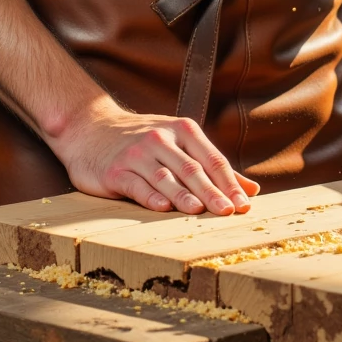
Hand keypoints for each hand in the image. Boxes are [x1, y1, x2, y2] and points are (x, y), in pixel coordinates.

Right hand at [52, 100, 258, 215]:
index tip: (243, 204)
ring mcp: (137, 153)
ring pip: (165, 177)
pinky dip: (149, 196)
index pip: (211, 158)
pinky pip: (135, 184)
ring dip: (183, 195)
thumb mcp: (179, 144)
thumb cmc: (143, 141)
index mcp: (182, 130)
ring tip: (199, 210)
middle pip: (191, 168)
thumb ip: (213, 167)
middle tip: (228, 212)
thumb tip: (252, 191)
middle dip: (212, 192)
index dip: (229, 182)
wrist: (90, 129)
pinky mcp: (115, 170)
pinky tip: (161, 208)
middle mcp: (161, 139)